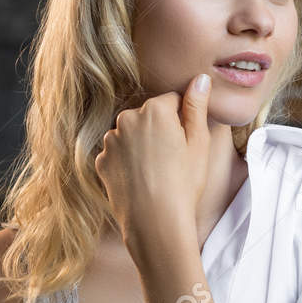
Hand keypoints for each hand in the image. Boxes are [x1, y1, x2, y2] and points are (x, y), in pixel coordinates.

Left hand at [95, 73, 211, 259]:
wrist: (156, 224)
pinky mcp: (101, 161)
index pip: (172, 101)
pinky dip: (128, 162)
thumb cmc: (184, 184)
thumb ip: (196, 106)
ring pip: (132, 134)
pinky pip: (118, 153)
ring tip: (157, 172)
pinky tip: (141, 180)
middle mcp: (126, 118)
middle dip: (160, 130)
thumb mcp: (199, 143)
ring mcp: (110, 141)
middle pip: (149, 116)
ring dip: (142, 145)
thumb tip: (200, 78)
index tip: (187, 144)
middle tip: (174, 160)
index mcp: (154, 110)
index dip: (183, 122)